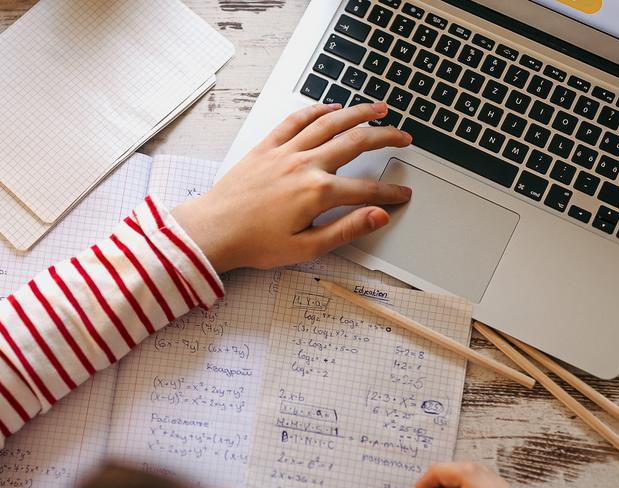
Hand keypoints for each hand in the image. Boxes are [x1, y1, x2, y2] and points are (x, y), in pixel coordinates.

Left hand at [172, 102, 412, 271]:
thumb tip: (379, 216)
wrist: (214, 230)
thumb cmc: (255, 243)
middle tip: (404, 136)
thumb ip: (347, 229)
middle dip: (385, 138)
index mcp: (318, 192)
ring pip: (329, 123)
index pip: (366, 189)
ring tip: (378, 108)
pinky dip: (316, 110)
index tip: (403, 194)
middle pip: (355, 143)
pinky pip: (295, 120)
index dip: (390, 192)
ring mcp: (285, 151)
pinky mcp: (267, 146)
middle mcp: (305, 165)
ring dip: (358, 113)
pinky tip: (331, 107)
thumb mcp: (307, 247)